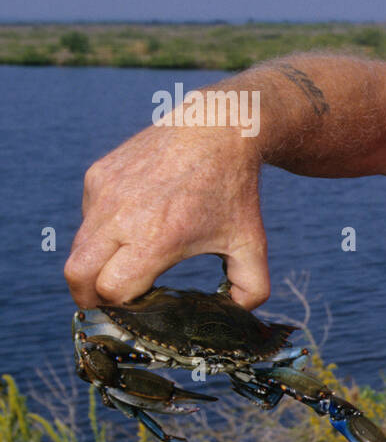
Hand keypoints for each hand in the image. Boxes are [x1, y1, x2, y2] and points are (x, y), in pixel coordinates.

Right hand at [65, 115, 268, 309]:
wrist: (218, 129)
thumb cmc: (235, 191)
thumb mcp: (253, 243)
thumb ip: (252, 287)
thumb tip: (235, 312)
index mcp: (157, 238)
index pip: (112, 290)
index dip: (122, 306)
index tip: (138, 307)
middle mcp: (122, 215)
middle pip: (77, 275)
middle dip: (88, 297)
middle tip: (107, 304)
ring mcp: (104, 193)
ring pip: (78, 247)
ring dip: (92, 266)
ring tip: (120, 268)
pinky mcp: (97, 175)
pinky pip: (87, 218)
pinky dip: (100, 232)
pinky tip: (131, 227)